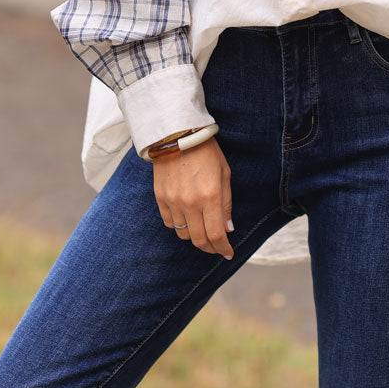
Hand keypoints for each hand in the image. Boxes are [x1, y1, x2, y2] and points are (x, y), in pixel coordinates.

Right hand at [153, 136, 234, 259]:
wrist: (178, 133)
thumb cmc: (206, 151)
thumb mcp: (224, 174)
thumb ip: (226, 203)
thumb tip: (227, 229)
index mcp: (210, 196)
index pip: (216, 235)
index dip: (223, 248)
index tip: (228, 253)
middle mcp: (190, 203)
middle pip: (199, 240)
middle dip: (210, 248)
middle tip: (217, 248)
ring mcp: (173, 201)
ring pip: (183, 234)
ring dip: (195, 236)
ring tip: (202, 228)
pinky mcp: (160, 198)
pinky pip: (169, 223)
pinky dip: (179, 226)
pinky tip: (187, 218)